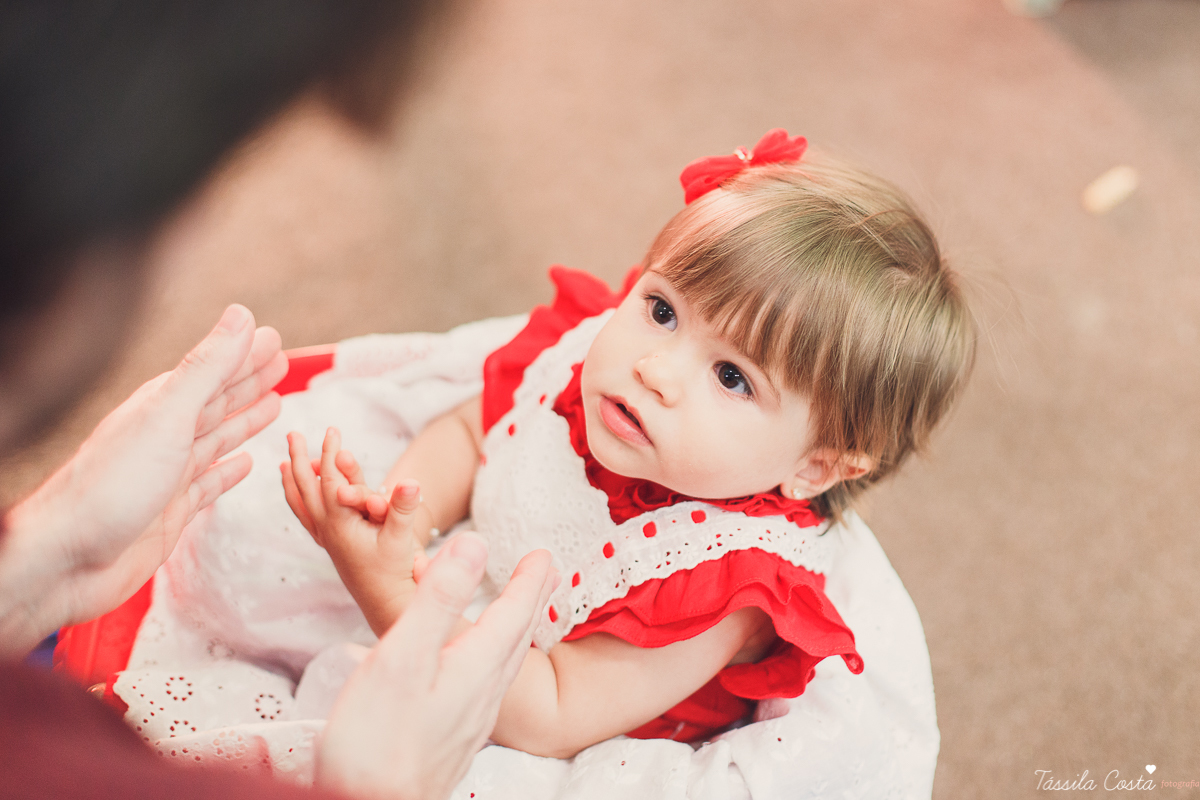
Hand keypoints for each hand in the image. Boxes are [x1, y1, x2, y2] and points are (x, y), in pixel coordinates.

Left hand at [0, 305, 285, 655]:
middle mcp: (164, 437)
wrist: (67, 560)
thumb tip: (242, 316)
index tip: (273, 338)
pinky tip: (244, 464)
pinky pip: (209, 485)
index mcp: (162, 408)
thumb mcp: (167, 417)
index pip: (213, 372)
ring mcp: (167, 475)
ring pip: (216, 440)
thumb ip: (206, 368)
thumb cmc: (109, 488)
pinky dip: (229, 472)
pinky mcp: (171, 512)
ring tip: (273, 404)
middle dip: (249, 381)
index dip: (245, 354)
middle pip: (217, 402)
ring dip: (244, 420)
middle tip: (281, 361)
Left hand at [282, 427, 422, 634]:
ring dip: (293, 480)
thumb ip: (404, 508)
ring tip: (284, 462)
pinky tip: (299, 496)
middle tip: (292, 433)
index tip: (332, 431)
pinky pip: (308, 518)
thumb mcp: (402, 538)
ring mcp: (327, 539)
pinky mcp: (334, 546)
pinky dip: (300, 501)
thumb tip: (410, 482)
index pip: (330, 480)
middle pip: (305, 488)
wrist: (386, 604)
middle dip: (298, 459)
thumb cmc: (394, 573)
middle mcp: (327, 529)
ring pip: (302, 504)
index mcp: (339, 523)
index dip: (330, 453)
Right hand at [317, 535, 556, 799]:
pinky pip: (486, 685)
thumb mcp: (404, 655)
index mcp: (475, 667)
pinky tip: (478, 672)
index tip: (543, 555)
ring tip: (520, 613)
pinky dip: (492, 659)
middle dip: (531, 602)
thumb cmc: (378, 741)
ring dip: (516, 630)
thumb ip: (439, 598)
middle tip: (548, 575)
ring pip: (505, 664)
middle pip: (517, 637)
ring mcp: (469, 721)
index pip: (514, 613)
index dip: (529, 580)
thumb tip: (474, 544)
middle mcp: (482, 695)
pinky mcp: (452, 740)